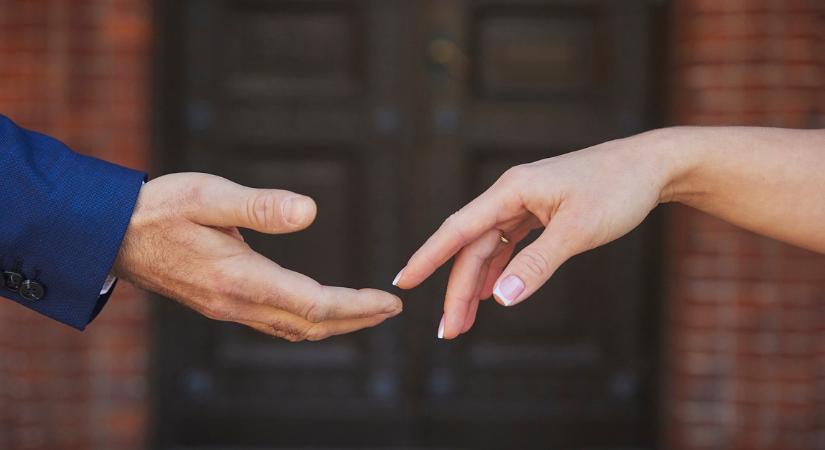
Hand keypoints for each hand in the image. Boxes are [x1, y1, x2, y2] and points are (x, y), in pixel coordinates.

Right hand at [114, 173, 401, 340]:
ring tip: (367, 314)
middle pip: (310, 324)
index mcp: (239, 277)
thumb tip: (311, 212)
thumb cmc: (160, 208)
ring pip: (293, 329)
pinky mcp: (221, 305)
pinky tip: (320, 312)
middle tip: (391, 310)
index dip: (357, 304)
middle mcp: (236, 302)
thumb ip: (259, 206)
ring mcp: (228, 309)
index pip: (314, 302)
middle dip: (356, 319)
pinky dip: (308, 322)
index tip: (390, 300)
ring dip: (336, 325)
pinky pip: (275, 324)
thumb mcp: (207, 196)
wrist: (112, 235)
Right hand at [394, 130, 676, 338]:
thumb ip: (537, 264)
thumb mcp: (578, 231)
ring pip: (489, 248)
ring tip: (464, 322)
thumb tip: (503, 299)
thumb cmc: (618, 189)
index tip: (403, 282)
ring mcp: (526, 203)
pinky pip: (509, 243)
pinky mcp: (541, 211)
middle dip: (458, 289)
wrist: (652, 166)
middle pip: (472, 247)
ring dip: (477, 284)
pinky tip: (495, 292)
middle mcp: (512, 194)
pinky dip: (500, 269)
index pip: (458, 229)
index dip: (428, 258)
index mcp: (512, 190)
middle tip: (449, 331)